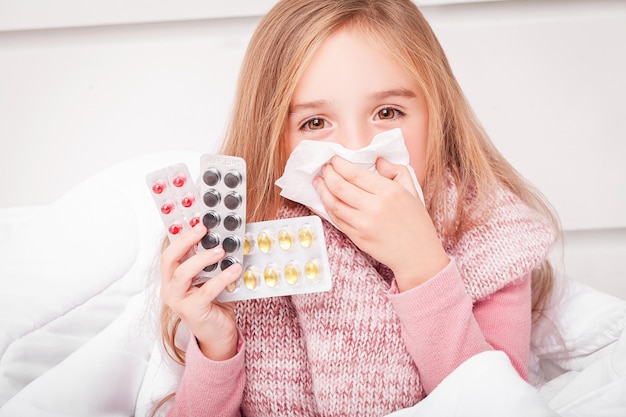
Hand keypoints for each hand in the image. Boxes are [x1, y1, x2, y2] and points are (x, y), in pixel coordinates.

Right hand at [160, 223, 241, 359]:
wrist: (219, 335)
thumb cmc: (214, 305)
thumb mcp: (210, 279)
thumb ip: (210, 263)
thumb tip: (223, 239)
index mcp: (172, 278)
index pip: (171, 252)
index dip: (182, 235)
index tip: (197, 221)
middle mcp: (170, 288)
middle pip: (169, 259)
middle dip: (186, 240)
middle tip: (203, 229)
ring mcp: (178, 301)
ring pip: (183, 273)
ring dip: (202, 258)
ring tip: (220, 250)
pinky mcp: (192, 311)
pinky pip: (205, 290)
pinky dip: (221, 278)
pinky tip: (235, 270)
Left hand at [313, 156, 447, 290]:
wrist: (418, 256)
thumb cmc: (417, 223)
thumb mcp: (412, 190)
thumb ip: (396, 171)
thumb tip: (378, 161)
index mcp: (389, 192)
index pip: (355, 174)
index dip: (340, 165)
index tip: (334, 160)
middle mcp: (374, 207)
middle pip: (340, 187)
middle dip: (328, 174)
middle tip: (324, 169)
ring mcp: (363, 224)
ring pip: (333, 204)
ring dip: (322, 191)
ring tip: (318, 182)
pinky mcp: (357, 238)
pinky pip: (336, 220)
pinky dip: (327, 208)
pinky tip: (325, 200)